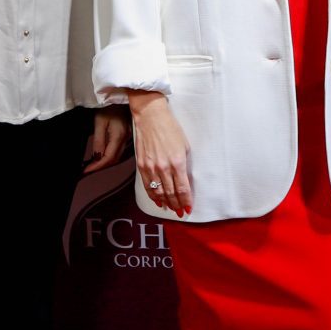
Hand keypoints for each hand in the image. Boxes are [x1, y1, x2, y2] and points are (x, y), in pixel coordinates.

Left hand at [82, 106, 128, 172]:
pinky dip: (110, 155)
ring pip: (118, 155)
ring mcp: (128, 136)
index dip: (98, 166)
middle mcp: (125, 138)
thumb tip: (96, 156)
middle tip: (88, 169)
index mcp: (119, 135)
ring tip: (93, 164)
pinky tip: (103, 155)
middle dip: (101, 166)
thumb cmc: (109, 105)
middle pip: (114, 159)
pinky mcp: (127, 134)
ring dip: (106, 162)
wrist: (121, 95)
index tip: (87, 170)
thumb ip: (98, 140)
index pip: (109, 158)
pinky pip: (119, 149)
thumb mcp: (99, 122)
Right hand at [127, 91, 192, 215]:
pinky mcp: (142, 165)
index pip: (182, 189)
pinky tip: (158, 200)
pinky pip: (147, 186)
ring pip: (158, 192)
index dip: (185, 201)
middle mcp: (163, 167)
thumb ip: (184, 165)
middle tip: (181, 212)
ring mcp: (151, 167)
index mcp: (177, 162)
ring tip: (171, 208)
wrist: (151, 117)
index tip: (188, 208)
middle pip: (171, 193)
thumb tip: (184, 180)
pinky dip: (153, 195)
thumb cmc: (171, 129)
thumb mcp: (185, 146)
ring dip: (165, 202)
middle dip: (177, 205)